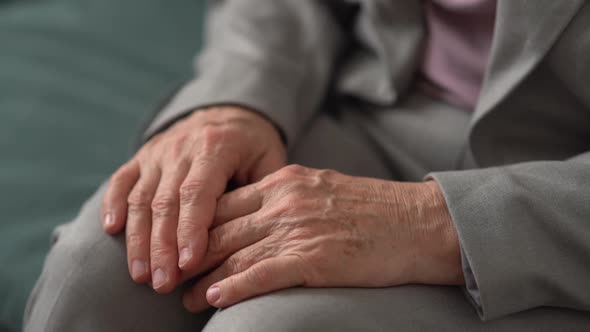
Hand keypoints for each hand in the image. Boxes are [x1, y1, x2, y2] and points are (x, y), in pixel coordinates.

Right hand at [101, 106, 286, 292]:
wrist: (228, 111)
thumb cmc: (253, 145)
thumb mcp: (270, 160)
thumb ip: (262, 192)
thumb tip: (253, 235)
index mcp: (215, 147)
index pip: (198, 193)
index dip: (191, 229)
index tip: (188, 264)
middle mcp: (181, 147)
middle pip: (165, 202)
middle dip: (162, 246)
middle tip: (163, 284)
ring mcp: (158, 152)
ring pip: (141, 197)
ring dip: (138, 238)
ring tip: (141, 275)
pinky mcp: (142, 156)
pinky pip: (122, 180)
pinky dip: (114, 204)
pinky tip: (112, 231)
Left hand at [182, 165, 463, 311]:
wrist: (421, 222)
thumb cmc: (377, 210)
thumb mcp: (323, 189)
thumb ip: (288, 198)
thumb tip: (258, 217)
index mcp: (285, 181)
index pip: (226, 204)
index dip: (198, 227)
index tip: (181, 246)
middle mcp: (285, 200)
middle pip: (221, 228)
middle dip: (191, 255)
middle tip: (170, 276)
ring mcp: (298, 228)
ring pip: (235, 253)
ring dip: (204, 279)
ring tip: (184, 298)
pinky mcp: (315, 257)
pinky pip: (262, 274)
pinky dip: (233, 288)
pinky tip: (214, 299)